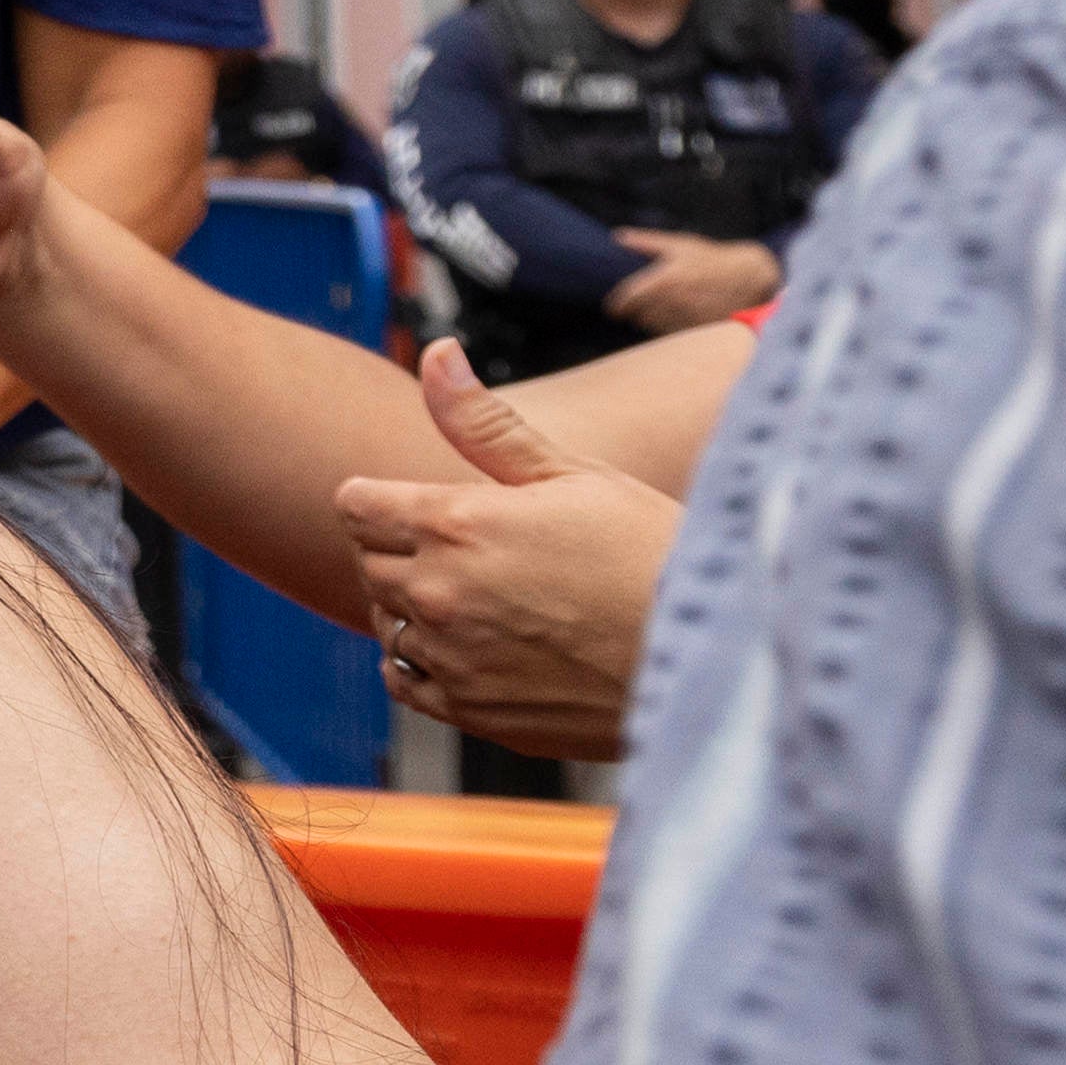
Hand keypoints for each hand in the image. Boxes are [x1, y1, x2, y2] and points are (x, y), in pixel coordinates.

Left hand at [343, 343, 679, 762]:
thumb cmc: (650, 553)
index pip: (356, 503)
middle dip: (401, 548)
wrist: (709, 654)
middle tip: (470, 548)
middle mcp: (437, 591)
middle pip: (367, 561)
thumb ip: (485, 423)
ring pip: (384, 621)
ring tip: (485, 597)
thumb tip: (435, 353)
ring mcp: (449, 657)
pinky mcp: (468, 711)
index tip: (416, 503)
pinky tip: (472, 645)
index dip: (382, 498)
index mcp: (455, 523)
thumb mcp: (573, 473)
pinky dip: (421, 662)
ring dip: (413, 606)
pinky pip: (403, 680)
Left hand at [600, 228, 780, 329]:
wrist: (749, 276)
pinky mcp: (700, 328)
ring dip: (649, 321)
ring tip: (657, 311)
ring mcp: (688, 316)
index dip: (616, 306)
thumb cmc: (711, 258)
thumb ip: (646, 242)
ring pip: (655, 326)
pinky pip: (673, 334)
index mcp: (666, 277)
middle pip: (639, 315)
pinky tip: (673, 318)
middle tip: (634, 309)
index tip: (612, 309)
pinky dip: (668, 328)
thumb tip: (617, 236)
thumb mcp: (681, 245)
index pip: (629, 297)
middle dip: (634, 312)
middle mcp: (675, 299)